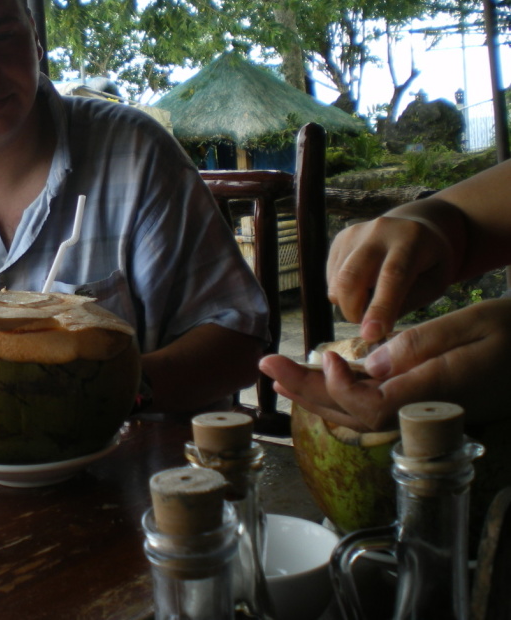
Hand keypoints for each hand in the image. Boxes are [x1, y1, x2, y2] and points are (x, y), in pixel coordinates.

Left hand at [260, 299, 510, 430]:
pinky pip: (371, 406)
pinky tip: (314, 377)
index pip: (375, 408)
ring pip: (357, 414)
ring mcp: (422, 411)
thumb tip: (371, 363)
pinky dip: (337, 393)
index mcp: (439, 392)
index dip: (342, 389)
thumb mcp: (474, 324)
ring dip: (314, 394)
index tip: (327, 356)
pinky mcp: (420, 403)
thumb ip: (422, 345)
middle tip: (265, 365)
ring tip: (276, 372)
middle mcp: (425, 409)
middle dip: (305, 391)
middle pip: (353, 414)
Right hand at [327, 210, 456, 341]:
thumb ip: (407, 302)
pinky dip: (342, 292)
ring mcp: (354, 233)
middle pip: (351, 276)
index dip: (380, 307)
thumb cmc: (430, 263)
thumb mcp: (434, 284)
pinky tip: (362, 286)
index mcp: (411, 239)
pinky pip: (331, 277)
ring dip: (348, 303)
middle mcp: (378, 231)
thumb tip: (373, 327)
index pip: (392, 275)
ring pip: (337, 281)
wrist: (415, 228)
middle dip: (353, 310)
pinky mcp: (339, 240)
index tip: (370, 334)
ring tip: (370, 302)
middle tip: (366, 327)